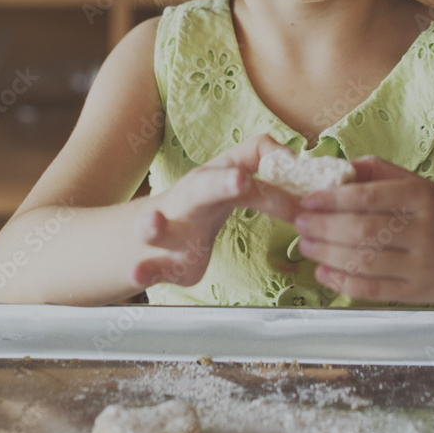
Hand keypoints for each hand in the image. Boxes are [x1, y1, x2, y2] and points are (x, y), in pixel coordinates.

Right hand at [131, 134, 298, 288]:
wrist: (152, 229)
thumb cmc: (203, 201)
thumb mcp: (230, 175)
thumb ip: (261, 165)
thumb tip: (295, 160)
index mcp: (215, 179)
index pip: (246, 170)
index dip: (273, 176)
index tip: (296, 175)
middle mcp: (191, 200)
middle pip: (204, 188)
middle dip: (221, 183)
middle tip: (239, 180)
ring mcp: (171, 232)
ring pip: (159, 229)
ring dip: (155, 226)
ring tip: (152, 223)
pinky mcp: (162, 263)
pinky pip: (149, 268)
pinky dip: (144, 271)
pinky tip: (138, 272)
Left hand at [294, 156, 433, 304]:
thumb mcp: (419, 183)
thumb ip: (378, 172)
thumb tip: (337, 168)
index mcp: (421, 197)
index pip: (369, 197)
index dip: (333, 200)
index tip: (308, 200)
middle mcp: (423, 231)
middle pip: (363, 231)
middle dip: (324, 228)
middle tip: (300, 223)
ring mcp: (420, 265)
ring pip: (365, 262)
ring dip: (328, 255)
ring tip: (306, 245)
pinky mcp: (416, 293)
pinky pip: (373, 290)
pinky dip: (343, 283)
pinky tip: (324, 273)